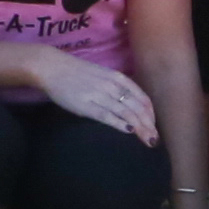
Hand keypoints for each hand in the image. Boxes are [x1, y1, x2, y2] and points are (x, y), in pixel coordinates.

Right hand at [29, 51, 158, 146]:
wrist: (53, 67)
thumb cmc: (77, 72)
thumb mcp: (103, 75)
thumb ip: (117, 87)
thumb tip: (131, 104)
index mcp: (117, 78)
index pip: (142, 98)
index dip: (151, 114)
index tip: (154, 127)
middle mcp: (112, 86)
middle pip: (137, 108)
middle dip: (149, 125)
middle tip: (154, 140)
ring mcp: (100, 95)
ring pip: (126, 113)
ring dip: (139, 128)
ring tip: (147, 140)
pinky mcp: (87, 105)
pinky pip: (107, 116)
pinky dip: (120, 124)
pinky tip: (129, 131)